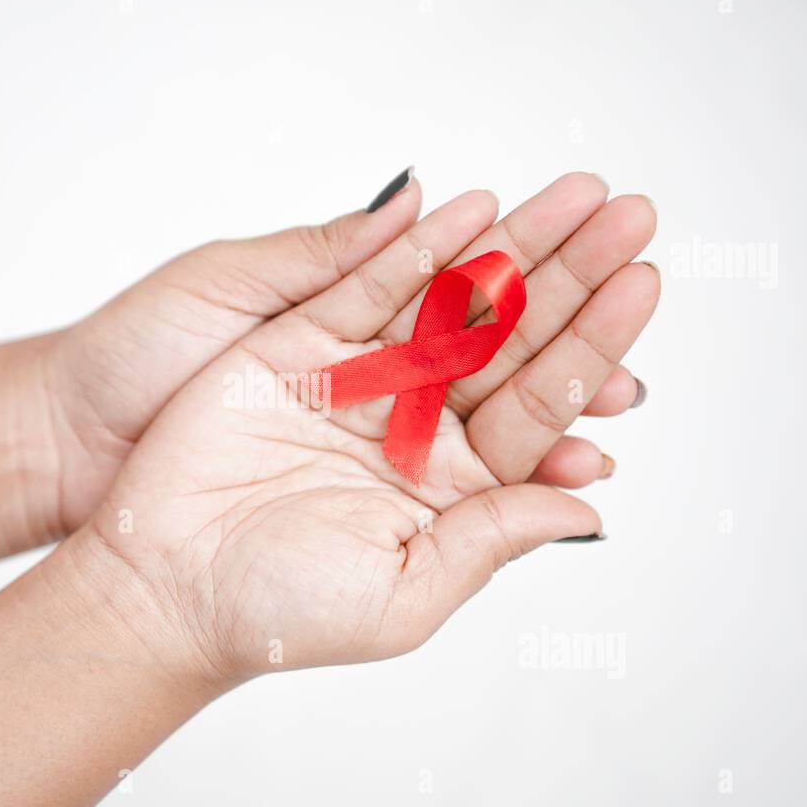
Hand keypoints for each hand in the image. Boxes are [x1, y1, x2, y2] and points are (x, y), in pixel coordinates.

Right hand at [63, 173, 658, 680]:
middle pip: (510, 337)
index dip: (594, 345)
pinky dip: (413, 251)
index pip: (540, 403)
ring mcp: (361, 383)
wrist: (163, 586)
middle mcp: (417, 426)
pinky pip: (365, 289)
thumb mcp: (406, 596)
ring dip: (510, 246)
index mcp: (454, 486)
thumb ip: (495, 539)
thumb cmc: (280, 613)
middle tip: (631, 214)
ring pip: (448, 301)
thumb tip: (588, 504)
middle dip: (571, 275)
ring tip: (571, 194)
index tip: (642, 283)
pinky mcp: (298, 350)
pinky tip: (466, 212)